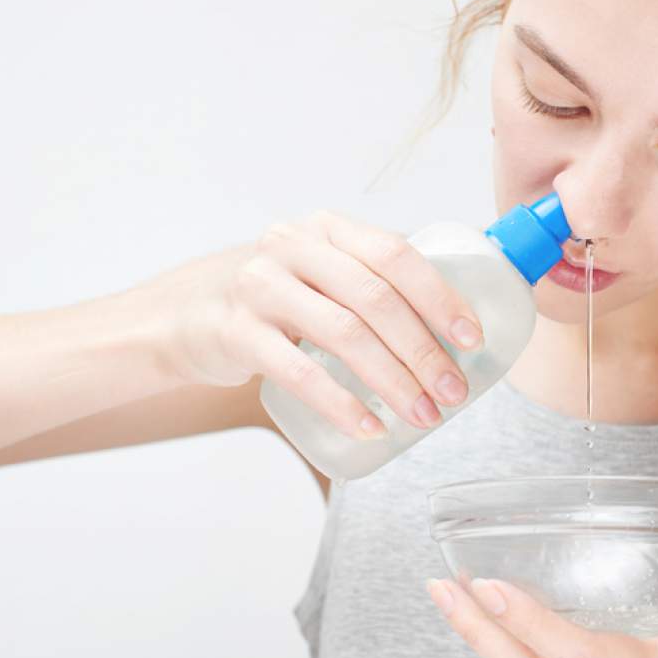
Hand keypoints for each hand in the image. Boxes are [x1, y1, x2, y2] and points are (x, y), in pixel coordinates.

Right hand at [139, 210, 483, 438]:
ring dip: (393, 380)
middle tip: (453, 393)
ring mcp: (261, 286)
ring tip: (423, 415)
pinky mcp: (236, 332)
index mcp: (328, 229)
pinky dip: (340, 404)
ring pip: (344, 334)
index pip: (396, 255)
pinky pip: (298, 372)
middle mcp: (293, 247)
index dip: (440, 297)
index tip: (472, 339)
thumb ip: (372, 282)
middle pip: (376, 299)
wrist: (186, 315)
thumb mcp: (320, 272)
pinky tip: (369, 427)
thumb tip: (458, 329)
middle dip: (424, 351)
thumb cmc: (276, 299)